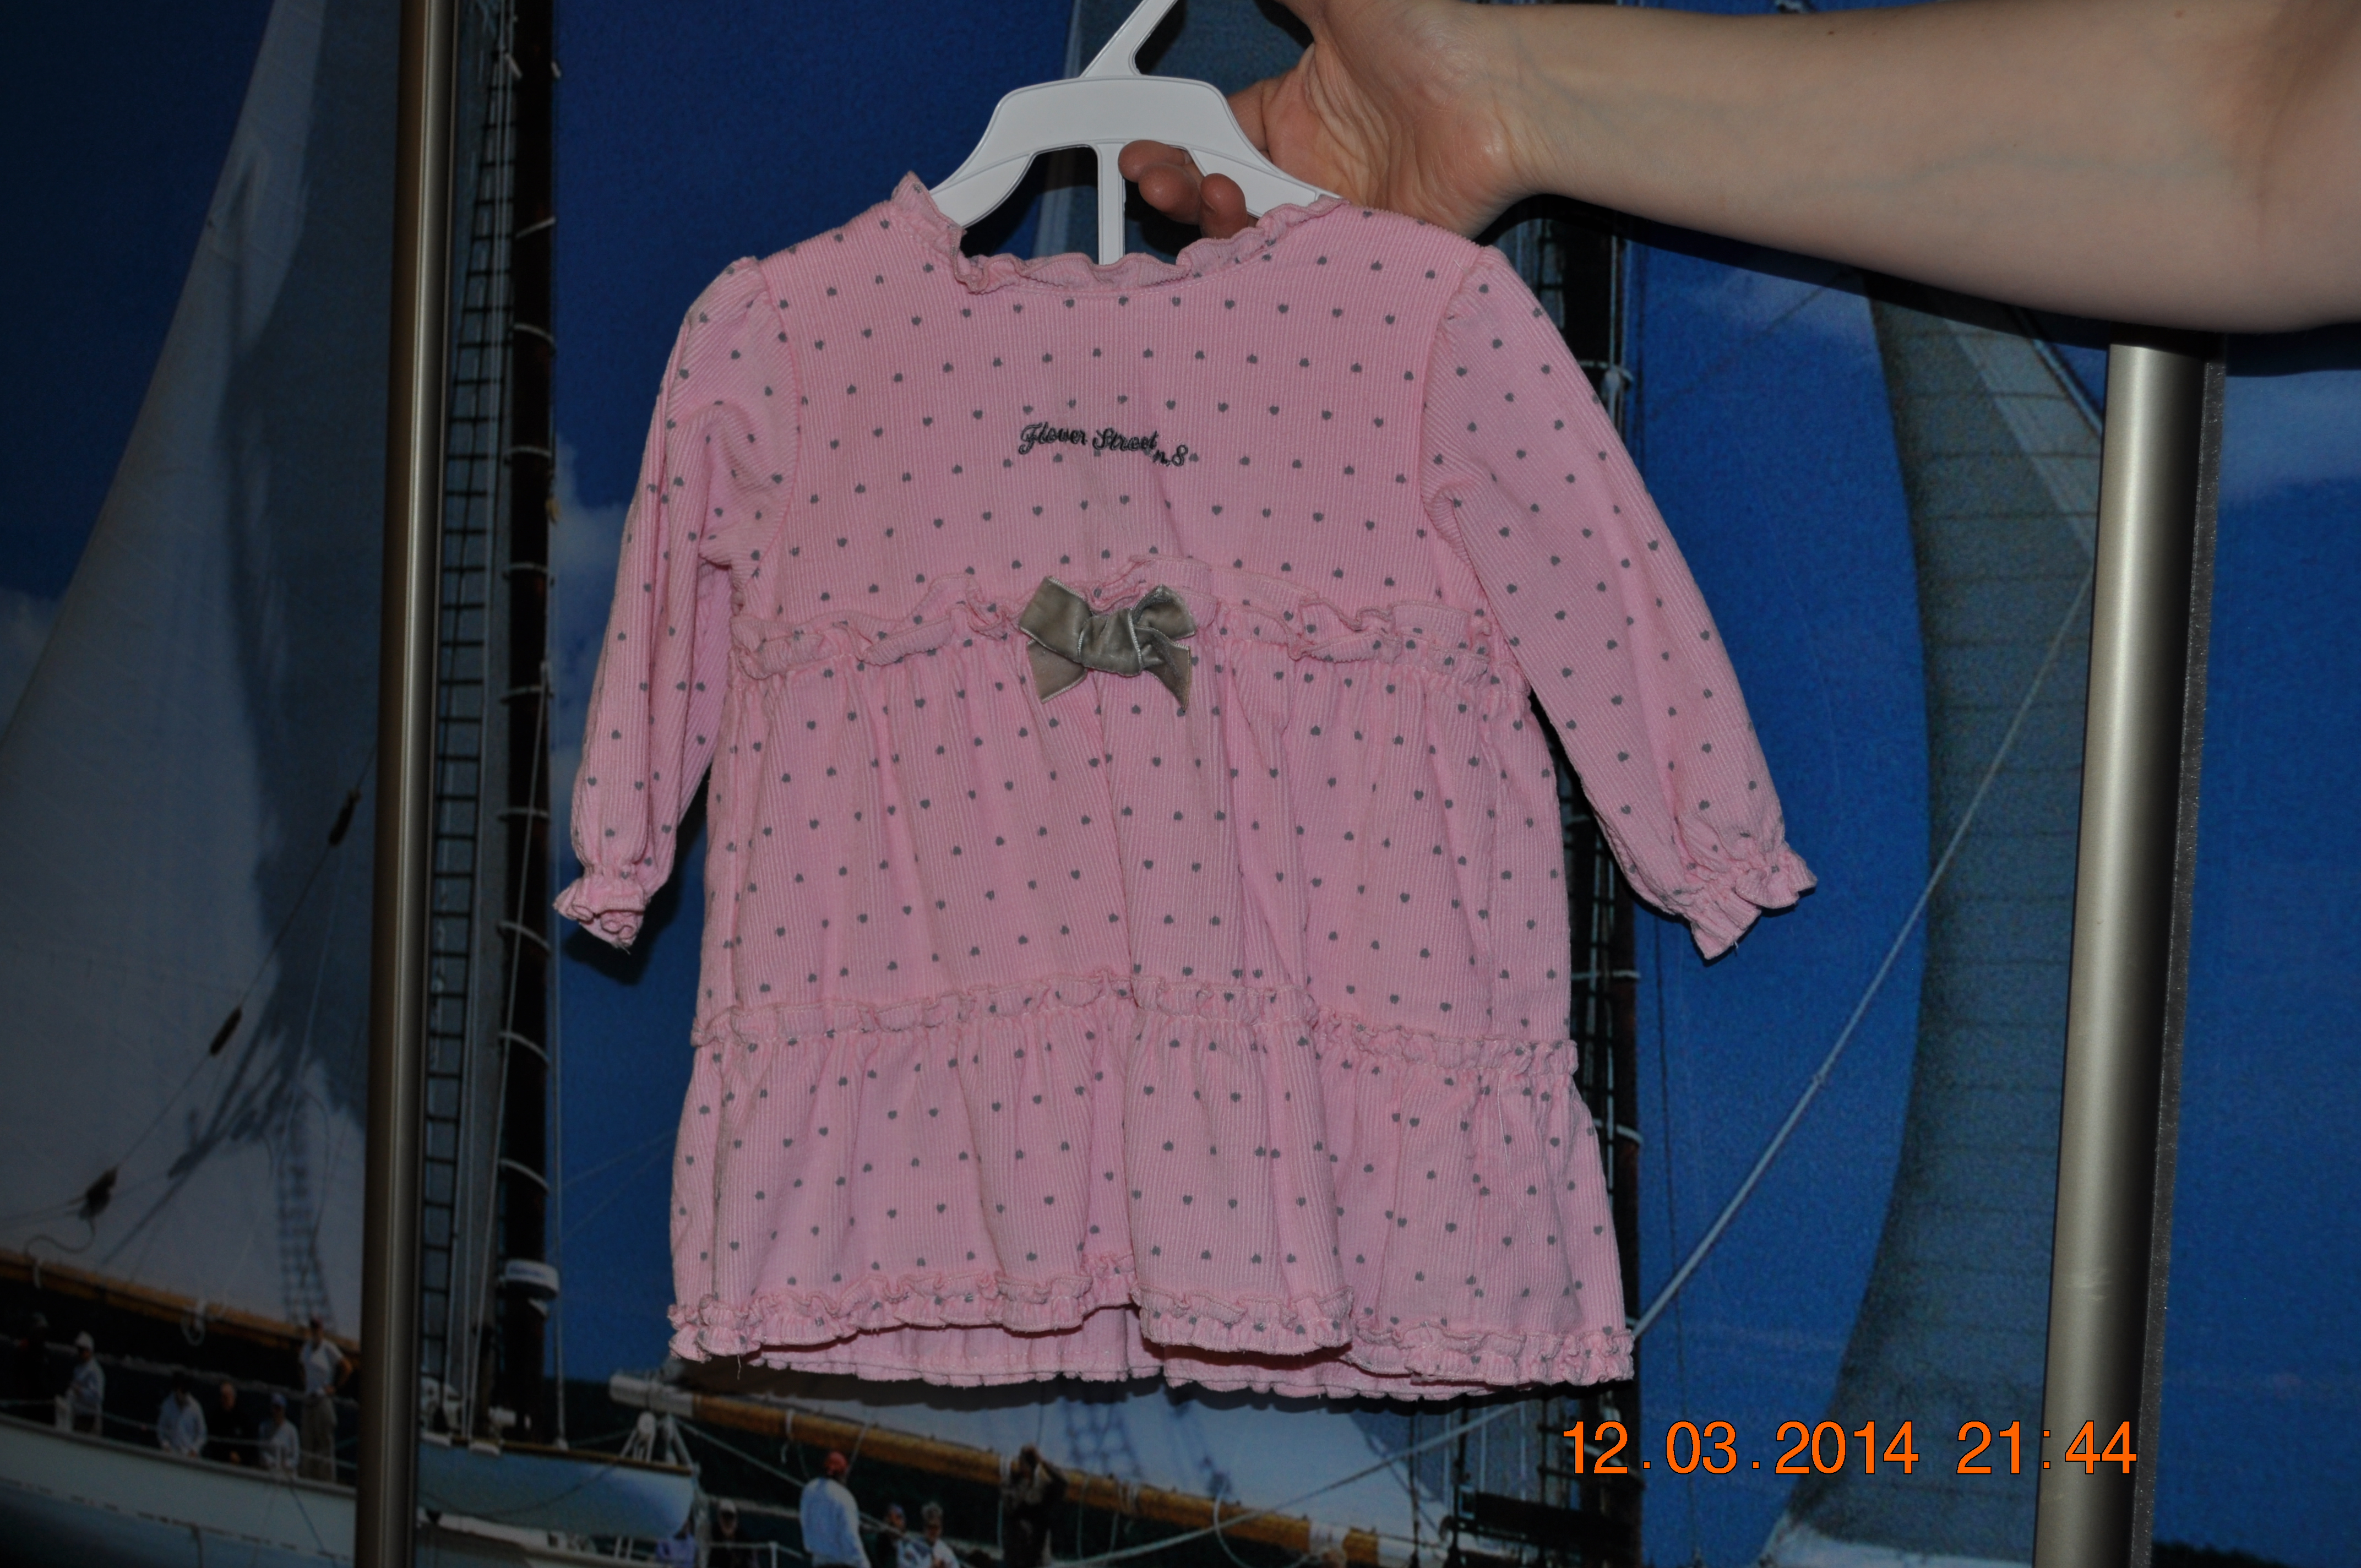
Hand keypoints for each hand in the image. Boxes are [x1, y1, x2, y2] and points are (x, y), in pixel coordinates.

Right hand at [1117, 0, 1525, 240]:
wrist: (1505, 95)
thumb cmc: (1435, 38)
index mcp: (1292, 114)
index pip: (1210, 139)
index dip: (1170, 145)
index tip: (1143, 145)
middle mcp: (1307, 169)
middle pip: (1216, 195)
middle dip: (1174, 190)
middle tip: (1156, 179)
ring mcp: (1331, 215)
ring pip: (1248, 238)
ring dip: (1214, 223)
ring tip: (1214, 192)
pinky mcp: (1360, 251)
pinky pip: (1297, 268)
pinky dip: (1264, 258)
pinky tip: (1251, 232)